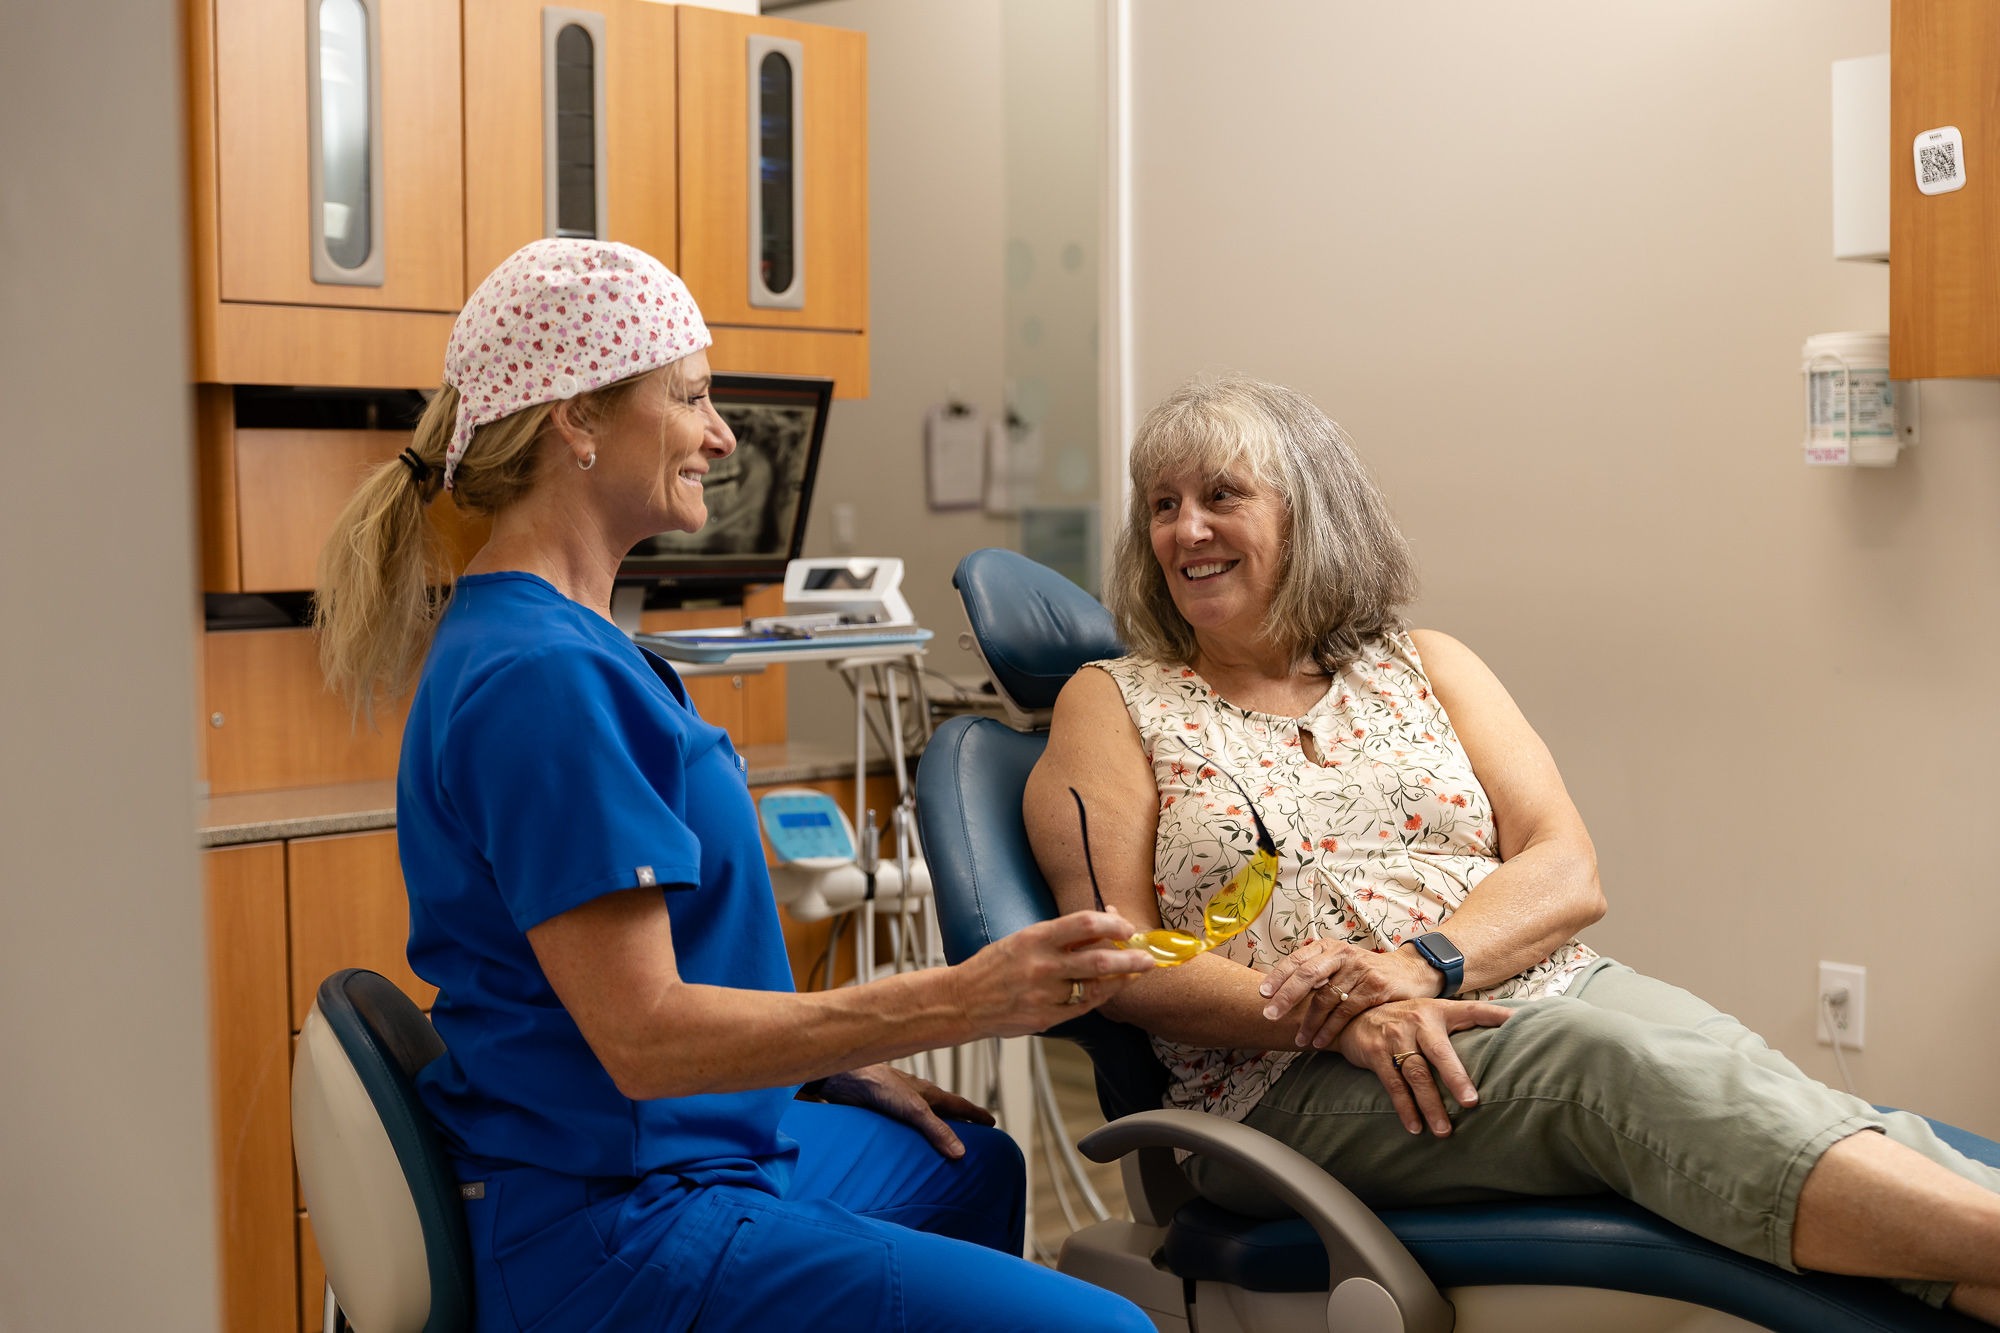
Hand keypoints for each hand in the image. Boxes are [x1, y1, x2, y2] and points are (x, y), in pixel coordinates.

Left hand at [813, 1064, 995, 1158]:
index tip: (992, 1122)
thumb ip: (937, 1131)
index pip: (960, 1105)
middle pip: (943, 1112)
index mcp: (929, 1093)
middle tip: (972, 1136)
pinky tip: (907, 1147)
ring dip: (933, 1130)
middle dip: (958, 1123)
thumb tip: (961, 1153)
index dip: (976, 1114)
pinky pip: (903, 1128)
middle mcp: (916, 1098)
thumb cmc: (882, 1086)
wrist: (846, 1079)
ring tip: (941, 1145)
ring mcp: (898, 1105)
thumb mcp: (916, 1110)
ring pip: (922, 1120)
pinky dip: (911, 1136)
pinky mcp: (882, 1114)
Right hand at [949, 910, 1158, 1038]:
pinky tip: (1112, 990)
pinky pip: (1084, 1007)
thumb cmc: (993, 967)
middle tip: (1148, 956)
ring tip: (1138, 973)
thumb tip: (1099, 925)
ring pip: (1096, 986)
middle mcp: (1042, 965)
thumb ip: (1059, 936)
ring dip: (1122, 979)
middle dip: (1131, 957)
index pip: (1084, 923)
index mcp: (1034, 938)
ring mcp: (1045, 994)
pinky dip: (1102, 997)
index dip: (1112, 924)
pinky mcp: (1046, 1018)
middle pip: (1100, 958)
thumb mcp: (1022, 939)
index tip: (1125, 927)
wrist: (963, 1001)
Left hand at [1260, 939, 1439, 1049]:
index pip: (1297, 960)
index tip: (1261, 994)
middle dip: (1286, 997)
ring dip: (1309, 1022)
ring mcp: (1360, 970)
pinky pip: (1346, 1011)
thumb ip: (1316, 972)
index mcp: (1329, 947)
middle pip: (1307, 975)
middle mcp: (1343, 954)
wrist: (1410, 972)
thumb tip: (1278, 990)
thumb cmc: (1366, 972)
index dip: (1277, 976)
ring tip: (1298, 1039)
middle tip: (1269, 1016)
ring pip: (1326, 998)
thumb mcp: (1341, 963)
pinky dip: (1330, 1029)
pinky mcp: (1375, 987)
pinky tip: (1320, 1041)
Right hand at [1333, 998, 1512, 1136]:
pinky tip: (1415, 1127)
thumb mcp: (1431, 1011)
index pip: (1471, 1011)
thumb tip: (1508, 1024)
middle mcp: (1418, 1022)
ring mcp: (1395, 1038)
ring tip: (1444, 1130)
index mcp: (1437, 1012)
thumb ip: (1463, 1019)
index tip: (1516, 1024)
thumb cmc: (1403, 1018)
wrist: (1353, 1015)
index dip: (1494, 1015)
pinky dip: (1405, 1108)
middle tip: (1471, 1103)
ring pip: (1417, 1075)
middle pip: (1440, 1053)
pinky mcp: (1376, 1054)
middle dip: (1456, 1078)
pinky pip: (1394, 1085)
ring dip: (1430, 1105)